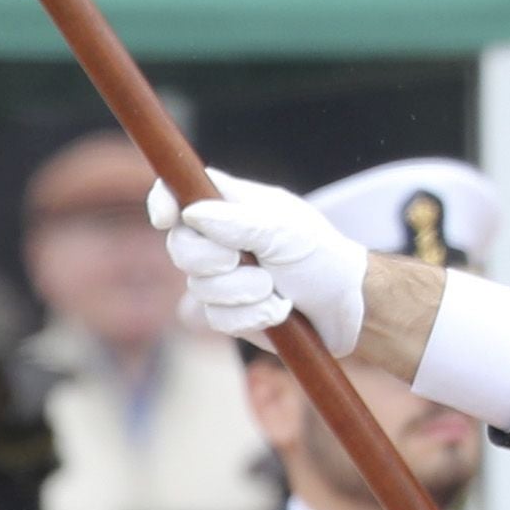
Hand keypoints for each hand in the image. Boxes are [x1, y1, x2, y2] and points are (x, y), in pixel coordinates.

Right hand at [156, 167, 364, 354]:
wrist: (345, 309)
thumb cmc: (321, 258)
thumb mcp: (286, 232)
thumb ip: (239, 222)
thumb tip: (191, 214)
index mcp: (232, 206)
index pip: (182, 191)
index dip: (164, 200)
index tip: (165, 219)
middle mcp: (219, 239)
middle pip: (179, 246)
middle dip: (212, 261)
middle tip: (243, 261)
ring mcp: (219, 277)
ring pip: (198, 288)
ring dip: (243, 293)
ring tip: (276, 290)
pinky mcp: (223, 312)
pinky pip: (213, 318)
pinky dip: (249, 317)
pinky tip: (276, 312)